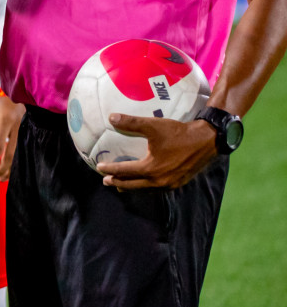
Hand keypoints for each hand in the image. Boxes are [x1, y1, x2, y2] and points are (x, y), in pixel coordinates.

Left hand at [0, 95, 24, 180]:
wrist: (23, 96)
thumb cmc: (3, 102)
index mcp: (6, 122)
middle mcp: (16, 131)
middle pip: (9, 155)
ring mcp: (23, 135)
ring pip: (17, 157)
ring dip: (8, 170)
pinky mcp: (26, 138)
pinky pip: (21, 154)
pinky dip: (14, 165)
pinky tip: (7, 173)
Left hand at [97, 115, 217, 190]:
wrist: (207, 140)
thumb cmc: (179, 133)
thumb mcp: (153, 126)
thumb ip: (131, 122)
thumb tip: (111, 117)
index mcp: (151, 169)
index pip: (125, 171)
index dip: (110, 169)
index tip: (99, 167)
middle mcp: (160, 181)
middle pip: (133, 185)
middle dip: (118, 183)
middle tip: (106, 181)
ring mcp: (170, 184)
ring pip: (146, 189)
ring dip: (132, 187)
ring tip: (121, 185)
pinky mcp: (179, 182)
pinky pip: (157, 189)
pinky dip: (146, 187)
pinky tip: (144, 182)